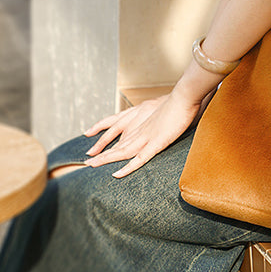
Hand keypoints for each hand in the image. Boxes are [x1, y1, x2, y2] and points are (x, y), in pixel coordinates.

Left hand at [83, 87, 202, 177]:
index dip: (106, 139)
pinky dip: (128, 167)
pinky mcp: (156, 143)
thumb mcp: (164, 109)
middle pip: (117, 143)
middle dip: (101, 152)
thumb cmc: (178, 103)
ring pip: (122, 151)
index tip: (96, 144)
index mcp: (142, 120)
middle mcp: (140, 129)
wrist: (184, 97)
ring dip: (106, 159)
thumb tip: (160, 119)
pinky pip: (140, 159)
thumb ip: (158, 116)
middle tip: (86, 161)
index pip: (119, 131)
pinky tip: (117, 174)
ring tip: (91, 166)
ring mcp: (147, 137)